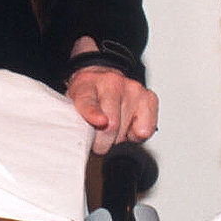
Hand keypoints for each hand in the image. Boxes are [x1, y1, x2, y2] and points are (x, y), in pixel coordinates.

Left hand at [65, 38, 157, 152]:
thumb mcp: (71, 106)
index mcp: (86, 86)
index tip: (100, 121)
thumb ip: (73, 122)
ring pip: (126, 131)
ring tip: (112, 128)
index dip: (94, 113)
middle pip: (111, 126)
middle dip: (103, 143)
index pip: (89, 101)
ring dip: (117, 139)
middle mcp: (111, 83)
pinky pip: (145, 131)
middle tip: (98, 139)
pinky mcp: (149, 97)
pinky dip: (136, 135)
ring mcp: (132, 89)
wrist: (102, 78)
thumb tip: (77, 142)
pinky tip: (128, 125)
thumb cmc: (88, 96)